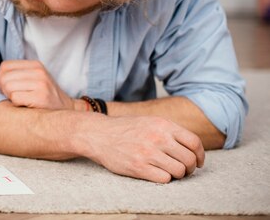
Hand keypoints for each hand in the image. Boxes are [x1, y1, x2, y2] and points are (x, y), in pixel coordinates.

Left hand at [0, 60, 74, 109]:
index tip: (5, 87)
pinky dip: (16, 104)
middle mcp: (39, 72)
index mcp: (35, 65)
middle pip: (4, 77)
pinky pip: (15, 98)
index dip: (0, 78)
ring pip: (8, 87)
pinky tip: (25, 105)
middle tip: (12, 96)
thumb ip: (18, 74)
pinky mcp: (41, 97)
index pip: (5, 66)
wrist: (67, 110)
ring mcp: (41, 84)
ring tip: (20, 100)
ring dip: (10, 97)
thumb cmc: (46, 96)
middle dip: (3, 89)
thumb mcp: (35, 78)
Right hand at [85, 115, 204, 182]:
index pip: (194, 142)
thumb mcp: (149, 121)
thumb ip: (169, 130)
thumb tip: (192, 147)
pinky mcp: (139, 167)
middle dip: (190, 168)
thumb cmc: (125, 129)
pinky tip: (157, 174)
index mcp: (162, 124)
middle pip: (189, 159)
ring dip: (178, 175)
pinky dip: (164, 179)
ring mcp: (148, 153)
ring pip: (179, 171)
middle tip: (184, 170)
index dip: (200, 155)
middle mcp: (157, 137)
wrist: (98, 134)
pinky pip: (164, 179)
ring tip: (170, 172)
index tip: (198, 162)